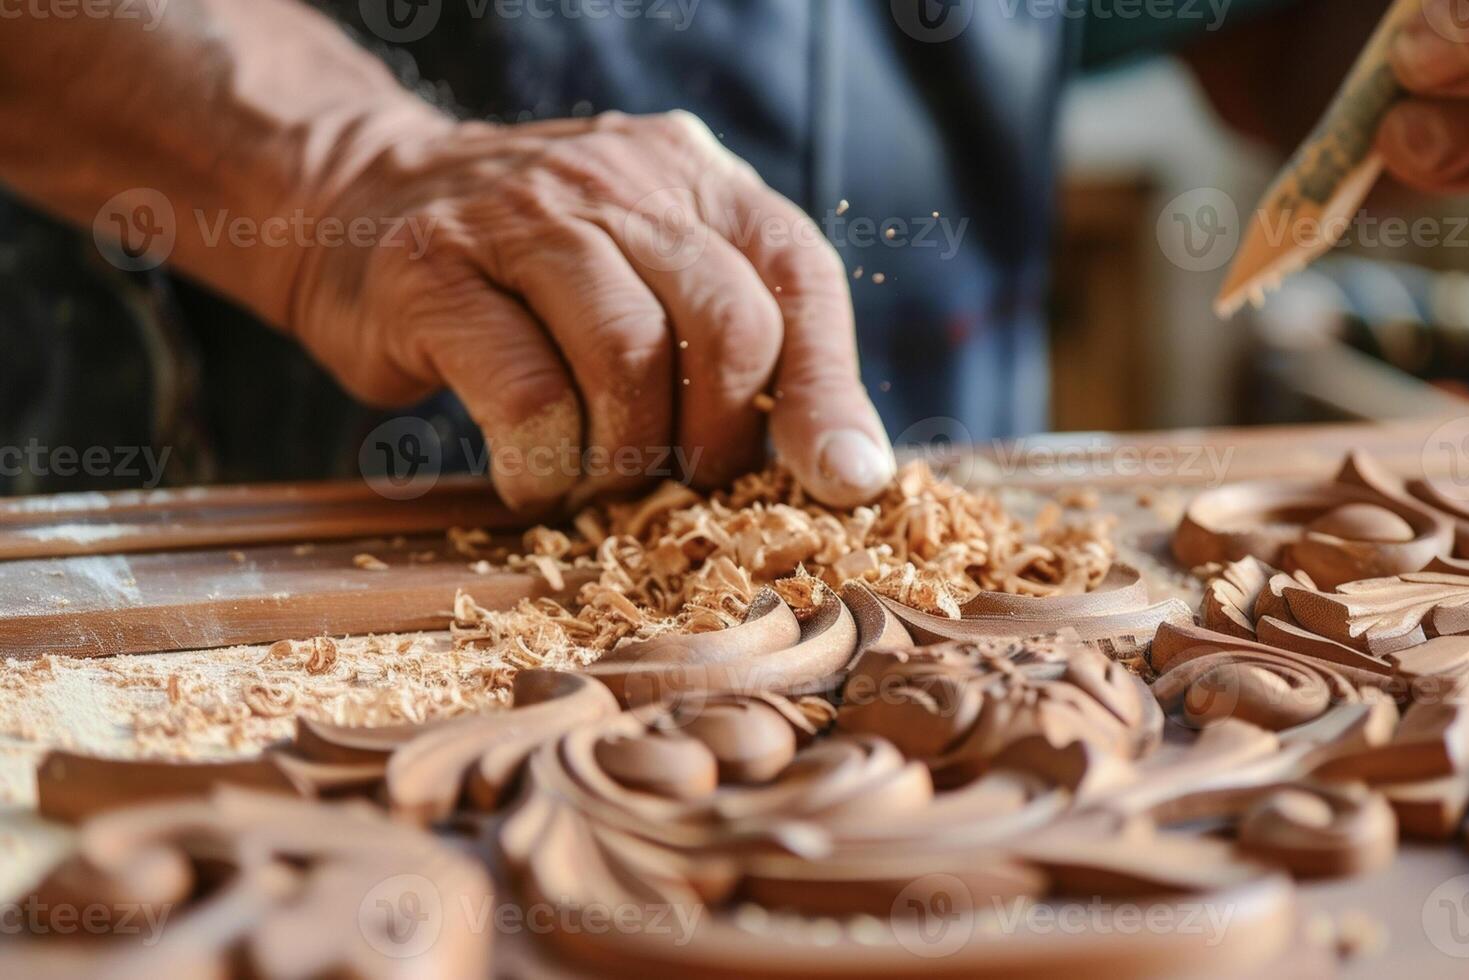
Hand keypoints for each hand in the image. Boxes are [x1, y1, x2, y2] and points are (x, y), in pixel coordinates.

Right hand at [289, 110, 892, 511]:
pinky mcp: (433, 270)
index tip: (840, 480)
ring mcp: (521, 216)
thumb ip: (748, 351)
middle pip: (728, 325)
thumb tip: (851, 471)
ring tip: (599, 479)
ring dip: (626, 455)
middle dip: (718, 437)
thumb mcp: (655, 275)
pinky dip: (545, 465)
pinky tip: (534, 475)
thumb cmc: (537, 276)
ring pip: (629, 358)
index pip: (798, 276)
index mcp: (697, 178)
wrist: (359, 196)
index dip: (826, 391)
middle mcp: (621, 181)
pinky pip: (527, 395)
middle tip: (679, 480)